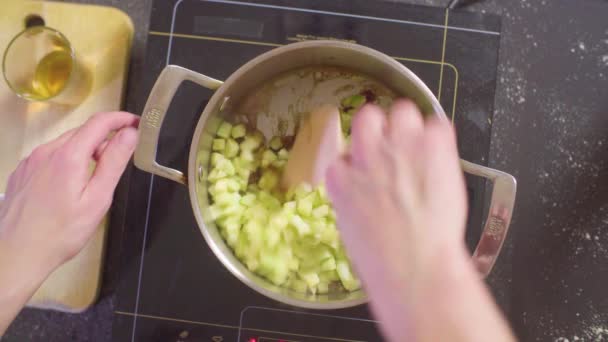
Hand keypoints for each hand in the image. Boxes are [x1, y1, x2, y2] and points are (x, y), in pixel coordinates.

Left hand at [0, 111, 138, 276]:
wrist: (17, 255)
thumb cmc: (61, 233)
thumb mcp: (98, 199)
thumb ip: (114, 162)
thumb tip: (129, 134)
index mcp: (68, 156)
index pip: (99, 123)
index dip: (121, 119)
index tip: (136, 123)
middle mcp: (46, 152)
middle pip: (82, 132)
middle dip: (104, 139)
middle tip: (118, 160)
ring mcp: (30, 162)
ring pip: (65, 144)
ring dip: (85, 151)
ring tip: (93, 180)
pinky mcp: (21, 173)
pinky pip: (49, 157)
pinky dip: (66, 161)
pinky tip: (69, 186)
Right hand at [326, 100, 513, 341]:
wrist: (415, 263)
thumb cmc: (383, 259)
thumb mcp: (352, 228)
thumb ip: (355, 197)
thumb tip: (366, 190)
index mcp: (341, 177)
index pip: (344, 151)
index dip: (361, 160)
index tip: (371, 171)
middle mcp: (368, 153)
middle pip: (368, 116)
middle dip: (380, 128)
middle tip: (395, 148)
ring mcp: (401, 145)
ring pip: (402, 110)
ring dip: (410, 126)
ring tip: (421, 149)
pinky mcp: (434, 144)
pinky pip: (438, 125)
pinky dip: (441, 138)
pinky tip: (442, 158)